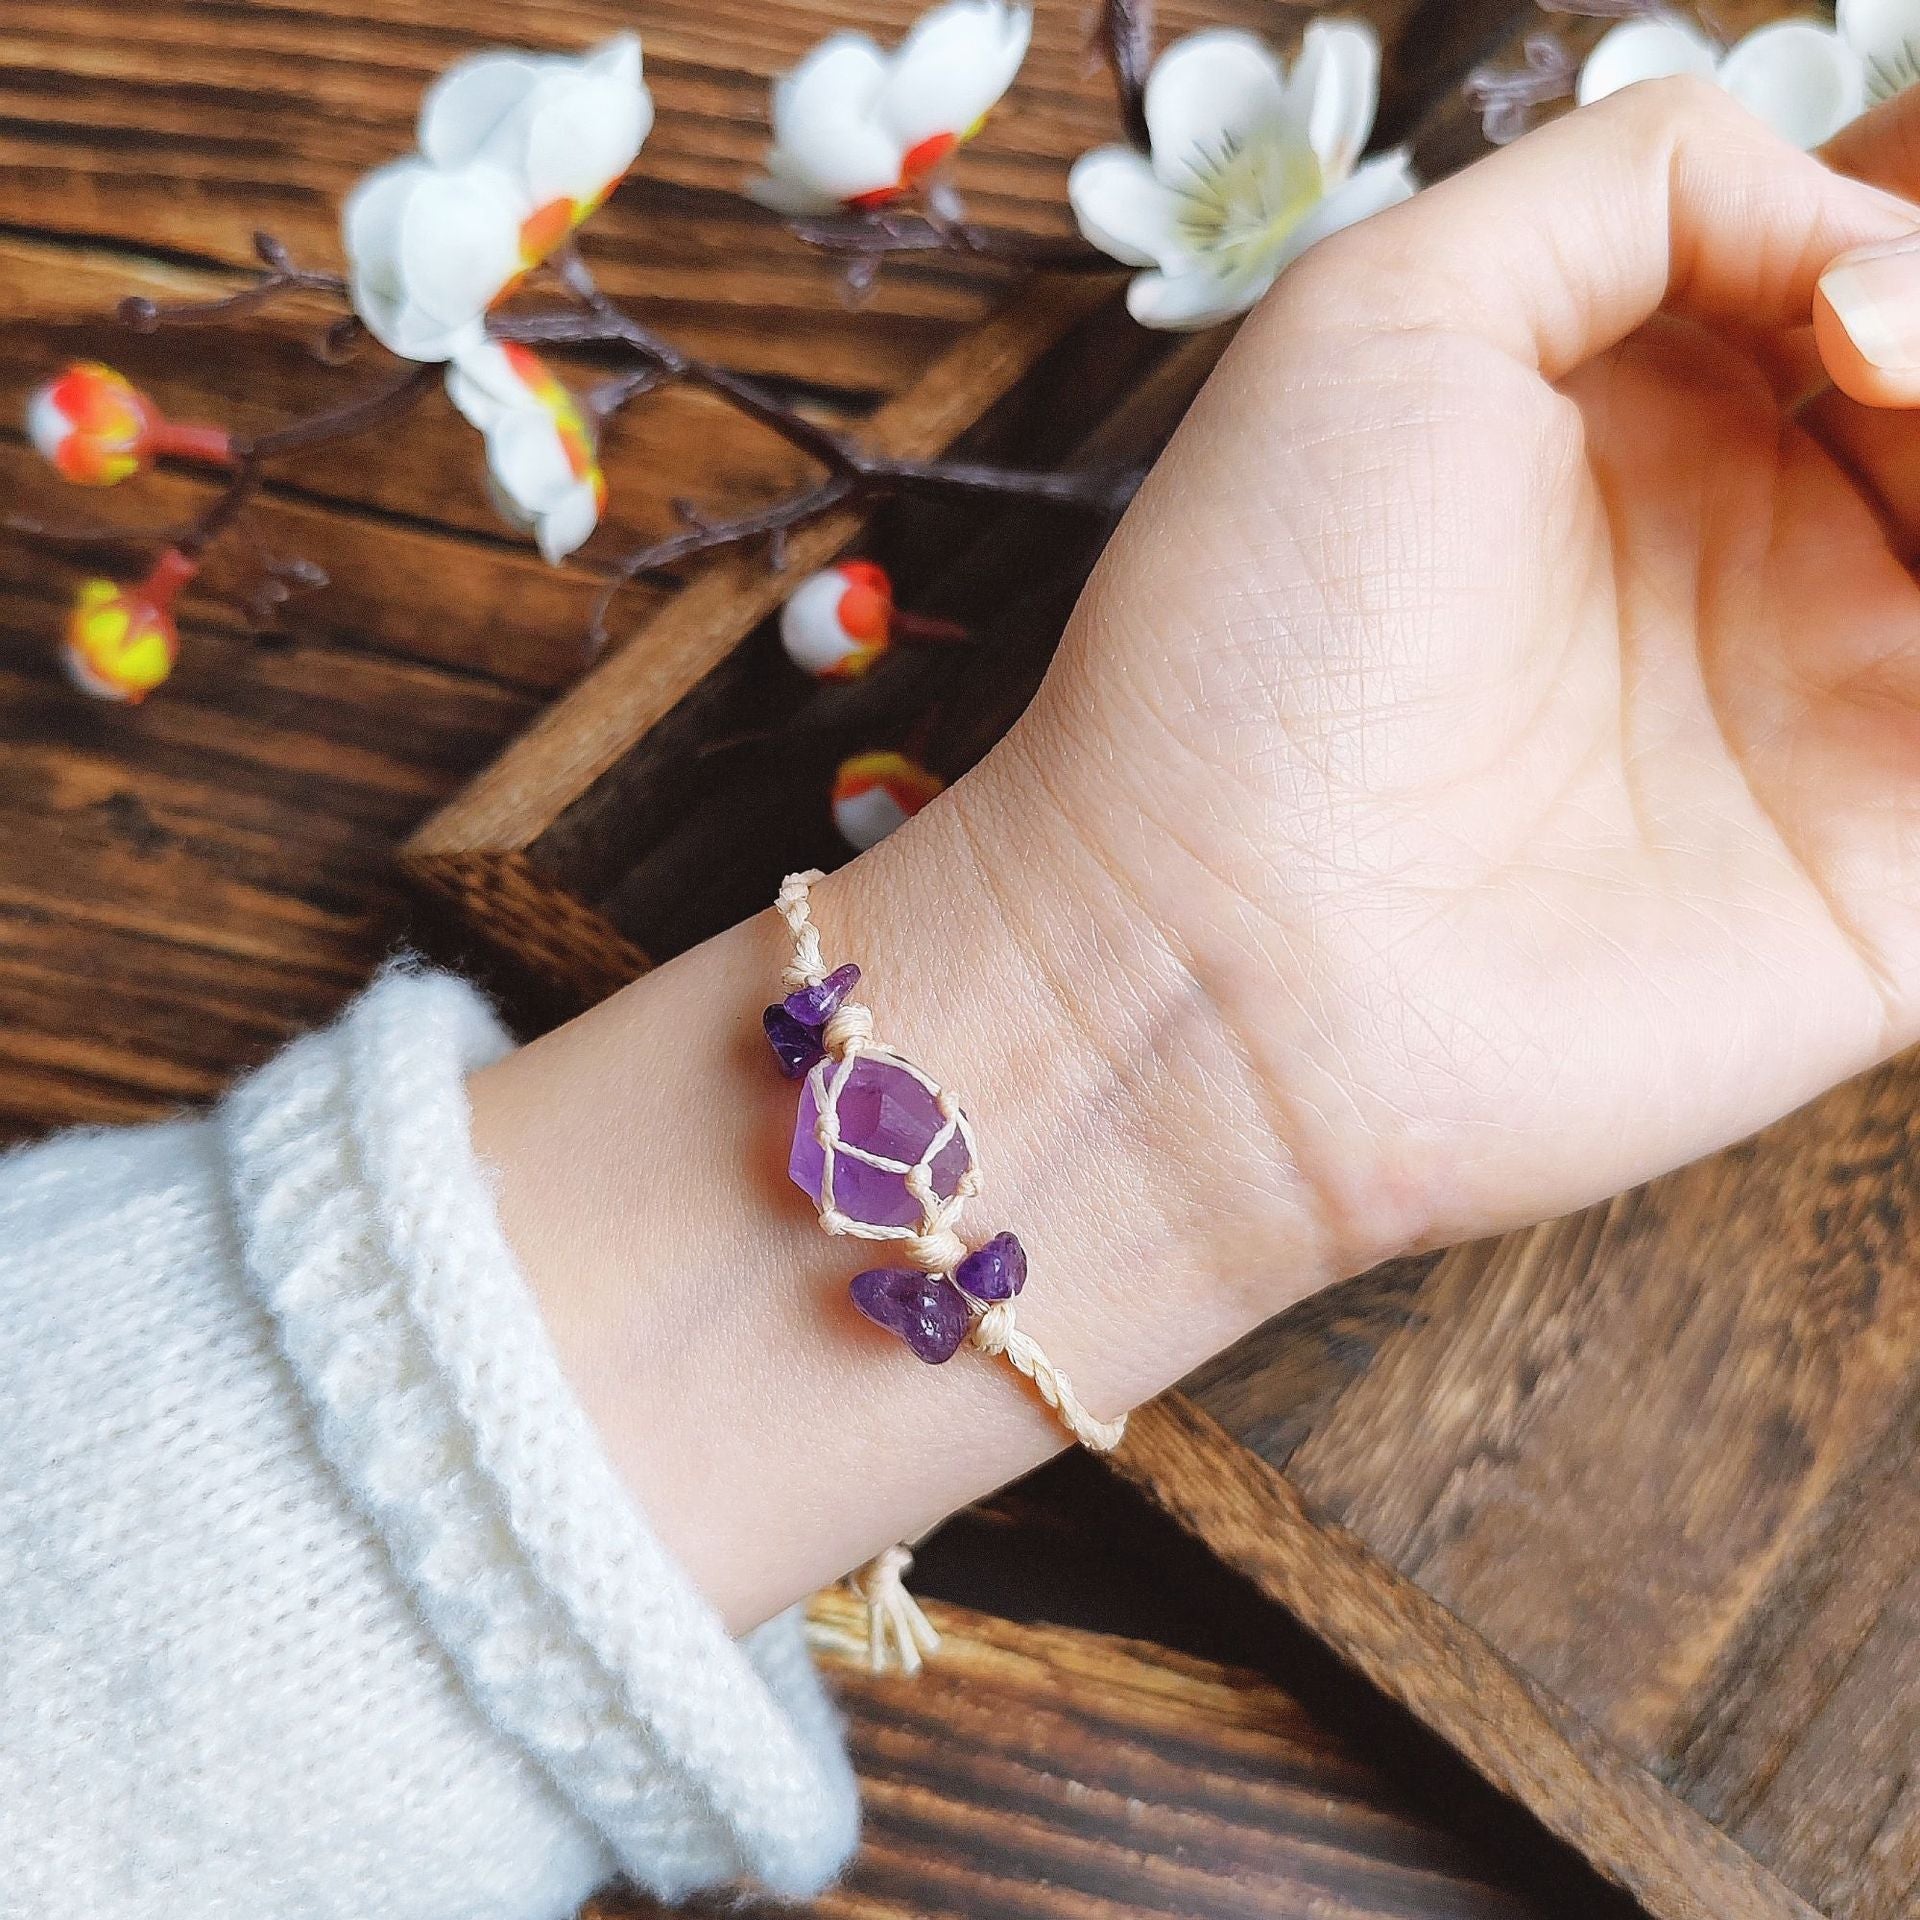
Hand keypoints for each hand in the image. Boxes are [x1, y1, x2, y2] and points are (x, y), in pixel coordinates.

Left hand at [474, 80, 1919, 1629]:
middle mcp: (1757, 552)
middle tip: (1876, 367)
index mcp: (1647, 413)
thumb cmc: (1251, 642)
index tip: (1850, 294)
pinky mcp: (1896, 882)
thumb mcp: (1382, 314)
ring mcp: (1834, 717)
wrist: (1214, 954)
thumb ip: (1635, 191)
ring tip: (1887, 442)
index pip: (1871, 268)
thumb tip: (1864, 237)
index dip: (1901, 232)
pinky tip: (1911, 600)